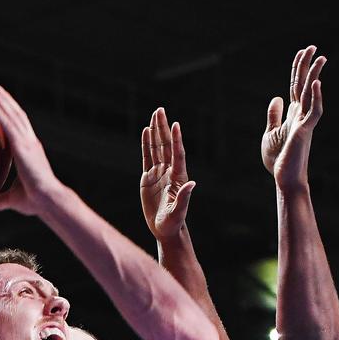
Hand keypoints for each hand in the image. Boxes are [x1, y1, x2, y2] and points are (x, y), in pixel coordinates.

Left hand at [0, 85, 59, 215]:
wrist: (47, 200)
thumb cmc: (34, 202)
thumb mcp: (13, 199)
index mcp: (30, 151)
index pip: (20, 128)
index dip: (11, 114)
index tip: (1, 105)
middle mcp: (30, 142)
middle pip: (17, 115)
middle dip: (6, 100)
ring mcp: (28, 142)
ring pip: (14, 115)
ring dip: (2, 100)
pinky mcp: (24, 146)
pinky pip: (9, 126)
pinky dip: (0, 113)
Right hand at [140, 108, 194, 240]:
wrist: (165, 229)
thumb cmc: (174, 222)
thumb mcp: (178, 212)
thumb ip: (184, 197)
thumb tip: (192, 184)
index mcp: (178, 177)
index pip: (177, 154)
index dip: (176, 140)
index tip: (176, 125)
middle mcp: (169, 171)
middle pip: (165, 145)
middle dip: (163, 128)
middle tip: (160, 110)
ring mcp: (158, 173)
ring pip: (156, 148)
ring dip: (155, 131)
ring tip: (154, 115)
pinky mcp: (148, 178)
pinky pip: (147, 157)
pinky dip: (146, 144)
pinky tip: (146, 132)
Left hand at [262, 46, 325, 188]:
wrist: (283, 178)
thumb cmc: (278, 159)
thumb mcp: (270, 133)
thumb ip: (274, 115)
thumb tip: (276, 98)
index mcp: (292, 114)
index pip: (295, 86)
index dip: (298, 69)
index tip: (302, 52)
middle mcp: (300, 115)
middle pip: (303, 85)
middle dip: (307, 66)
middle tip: (312, 46)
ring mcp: (304, 122)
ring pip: (310, 94)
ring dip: (314, 75)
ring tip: (320, 58)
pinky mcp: (304, 131)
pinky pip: (313, 112)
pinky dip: (314, 97)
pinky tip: (314, 83)